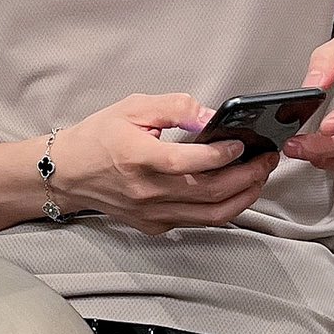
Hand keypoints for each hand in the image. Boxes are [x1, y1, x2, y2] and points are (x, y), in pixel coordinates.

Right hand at [55, 92, 280, 234]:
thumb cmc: (98, 138)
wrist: (67, 173)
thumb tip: (210, 116)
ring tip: (259, 177)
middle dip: (247, 175)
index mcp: (139, 158)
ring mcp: (152, 213)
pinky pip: (197, 222)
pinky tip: (234, 191)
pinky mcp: (154, 225)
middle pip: (210, 192)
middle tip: (267, 159)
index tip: (244, 143)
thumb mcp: (133, 107)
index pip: (191, 162)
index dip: (223, 154)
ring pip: (211, 215)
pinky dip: (222, 209)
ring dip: (243, 197)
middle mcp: (147, 191)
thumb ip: (174, 107)